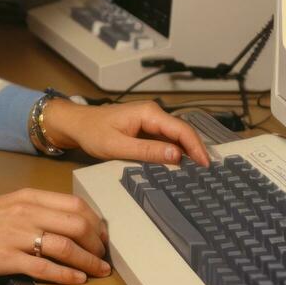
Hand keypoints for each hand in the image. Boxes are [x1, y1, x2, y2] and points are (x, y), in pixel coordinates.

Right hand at [0, 188, 110, 284]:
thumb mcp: (6, 204)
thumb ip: (33, 209)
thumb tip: (61, 221)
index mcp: (28, 197)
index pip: (74, 204)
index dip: (95, 221)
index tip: (101, 234)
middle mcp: (27, 212)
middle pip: (77, 224)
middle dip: (97, 242)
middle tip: (104, 255)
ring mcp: (18, 235)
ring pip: (66, 246)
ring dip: (88, 261)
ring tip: (99, 271)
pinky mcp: (7, 258)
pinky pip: (45, 267)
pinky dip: (66, 275)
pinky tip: (77, 280)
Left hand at [41, 99, 210, 166]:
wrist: (78, 124)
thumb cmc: (93, 132)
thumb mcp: (118, 146)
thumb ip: (147, 151)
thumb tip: (176, 155)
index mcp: (148, 113)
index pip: (180, 129)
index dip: (196, 147)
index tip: (205, 165)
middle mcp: (152, 113)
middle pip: (182, 131)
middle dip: (196, 150)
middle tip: (208, 172)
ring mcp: (150, 119)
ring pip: (176, 135)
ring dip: (188, 151)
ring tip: (199, 170)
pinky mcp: (146, 127)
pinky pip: (166, 138)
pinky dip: (176, 150)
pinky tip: (181, 164)